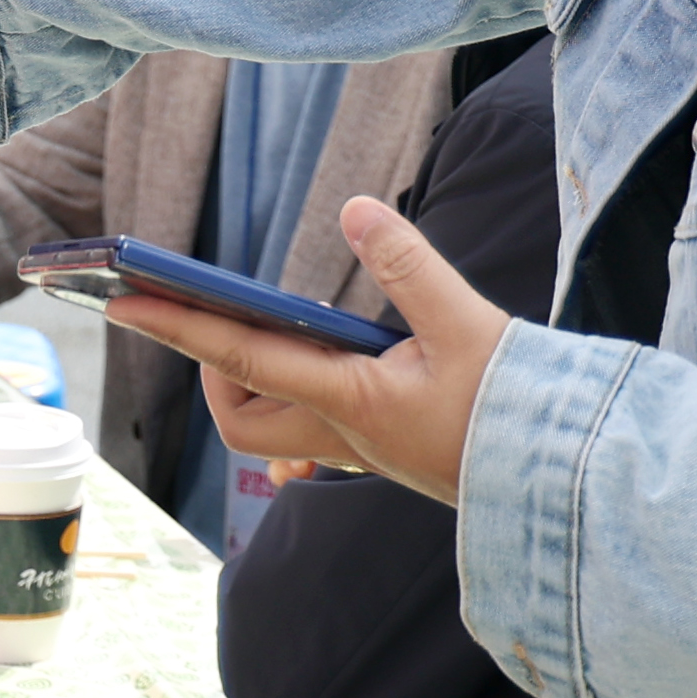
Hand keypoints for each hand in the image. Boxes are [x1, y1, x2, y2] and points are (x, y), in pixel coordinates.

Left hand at [99, 196, 514, 504]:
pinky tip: (339, 360)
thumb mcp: (470, 325)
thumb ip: (410, 265)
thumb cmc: (521, 414)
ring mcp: (365, 453)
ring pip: (276, 431)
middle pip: (241, 417)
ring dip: (259, 383)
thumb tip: (355, 208)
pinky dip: (306, 395)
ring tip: (288, 324)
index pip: (241, 360)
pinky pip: (319, 432)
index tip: (123, 301)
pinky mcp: (389, 455)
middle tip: (224, 313)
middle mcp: (344, 438)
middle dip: (214, 369)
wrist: (573, 488)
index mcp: (351, 404)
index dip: (178, 327)